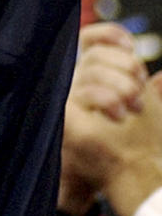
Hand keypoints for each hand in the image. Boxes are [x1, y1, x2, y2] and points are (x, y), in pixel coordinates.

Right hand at [59, 23, 161, 215]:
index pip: (91, 40)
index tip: (130, 46)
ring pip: (90, 70)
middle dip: (125, 66)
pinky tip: (119, 116)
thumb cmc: (133, 146)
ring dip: (120, 85)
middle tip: (141, 91)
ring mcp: (67, 98)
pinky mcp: (63, 115)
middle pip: (95, 54)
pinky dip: (107, 99)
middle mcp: (76, 83)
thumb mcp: (148, 113)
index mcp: (95, 76)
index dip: (108, 36)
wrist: (121, 179)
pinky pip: (83, 93)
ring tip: (135, 108)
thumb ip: (152, 93)